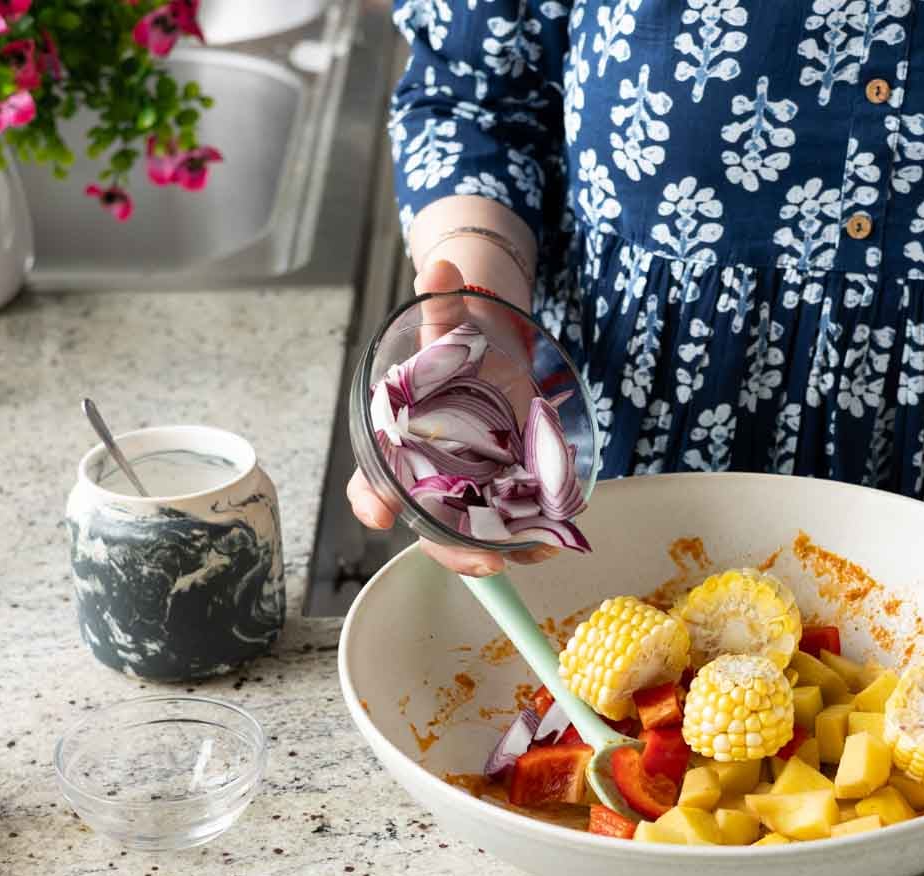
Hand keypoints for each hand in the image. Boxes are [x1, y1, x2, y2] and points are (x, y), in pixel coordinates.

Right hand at [348, 257, 555, 576]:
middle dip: (453, 550)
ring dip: (500, 554)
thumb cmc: (463, 354)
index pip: (373, 485)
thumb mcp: (451, 329)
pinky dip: (533, 543)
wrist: (501, 362)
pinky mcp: (510, 499)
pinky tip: (552, 543)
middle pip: (430, 529)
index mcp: (402, 449)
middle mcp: (432, 482)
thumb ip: (442, 306)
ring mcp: (471, 495)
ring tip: (527, 556)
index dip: (371, 501)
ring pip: (474, 539)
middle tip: (482, 560)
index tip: (377, 513)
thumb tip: (442, 266)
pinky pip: (515, 532)